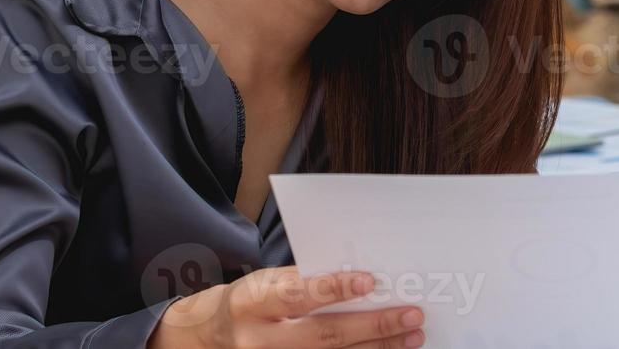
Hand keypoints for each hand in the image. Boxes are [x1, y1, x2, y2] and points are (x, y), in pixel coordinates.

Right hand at [148, 268, 424, 348]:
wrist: (206, 338)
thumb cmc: (249, 301)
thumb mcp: (265, 282)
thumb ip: (304, 280)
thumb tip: (361, 278)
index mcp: (253, 303)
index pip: (296, 294)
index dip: (333, 288)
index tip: (370, 281)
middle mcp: (260, 340)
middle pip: (323, 336)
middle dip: (373, 326)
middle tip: (412, 314)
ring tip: (412, 336)